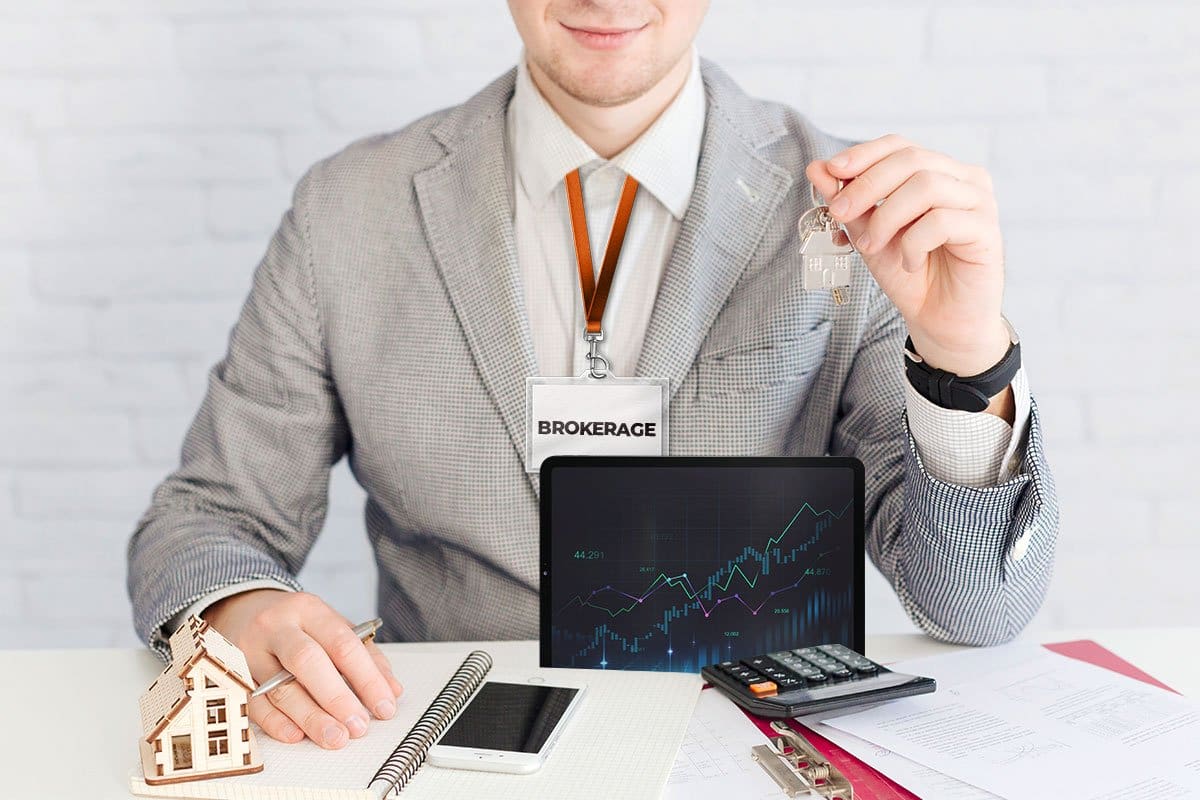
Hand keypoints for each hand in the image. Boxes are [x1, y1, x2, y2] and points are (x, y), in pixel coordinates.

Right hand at [203, 589, 403, 747]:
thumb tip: (391, 690)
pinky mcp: (230, 674)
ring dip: (310, 717)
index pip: (342, 643)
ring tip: (335, 737)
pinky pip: (252, 703)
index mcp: (309, 609)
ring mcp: (249, 650)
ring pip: (278, 687)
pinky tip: (296, 735)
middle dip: (337, 697)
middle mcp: (276, 626)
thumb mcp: (330, 625)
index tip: (385, 705)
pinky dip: (275, 722)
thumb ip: (364, 654)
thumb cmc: (296, 624)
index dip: (367, 677)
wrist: (241, 610)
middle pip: (307, 661)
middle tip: (358, 726)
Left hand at [806, 134, 1010, 378]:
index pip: (900, 146)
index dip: (864, 154)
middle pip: (911, 160)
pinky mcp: (987, 230)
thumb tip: (817, 169)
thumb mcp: (869, 235)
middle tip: (839, 213)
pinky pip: (942, 221)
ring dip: (887, 217)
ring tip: (871, 247)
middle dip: (867, 185)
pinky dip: (914, 243)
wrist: (940, 322)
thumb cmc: (909, 275)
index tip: (831, 171)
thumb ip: (849, 203)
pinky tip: (910, 263)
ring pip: (926, 186)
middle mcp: (963, 179)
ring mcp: (979, 202)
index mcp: (937, 171)